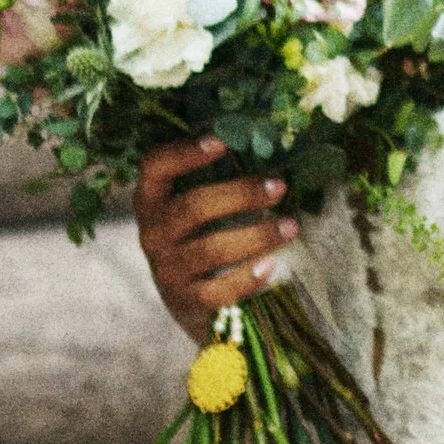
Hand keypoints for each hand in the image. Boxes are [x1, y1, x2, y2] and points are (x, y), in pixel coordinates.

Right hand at [136, 135, 295, 343]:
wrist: (191, 302)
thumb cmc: (201, 238)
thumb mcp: (199, 208)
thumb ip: (218, 178)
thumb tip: (265, 145)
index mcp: (152, 200)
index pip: (154, 168)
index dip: (184, 152)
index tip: (221, 141)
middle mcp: (152, 233)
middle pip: (193, 208)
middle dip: (241, 195)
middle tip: (279, 186)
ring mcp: (167, 270)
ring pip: (211, 249)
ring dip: (256, 235)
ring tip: (291, 226)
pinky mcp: (186, 302)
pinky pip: (218, 290)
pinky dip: (246, 278)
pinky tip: (271, 265)